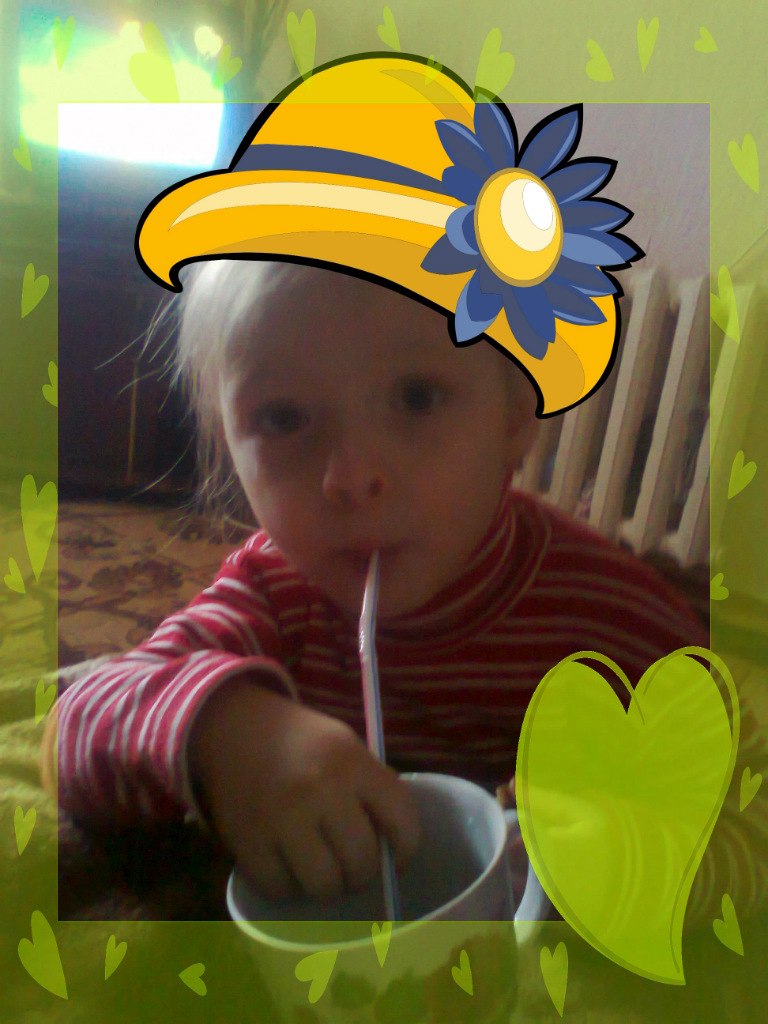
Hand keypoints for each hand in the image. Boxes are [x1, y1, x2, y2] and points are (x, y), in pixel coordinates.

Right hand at [188, 679, 420, 900]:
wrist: (236, 728)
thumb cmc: (303, 743)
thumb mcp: (348, 749)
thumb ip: (373, 793)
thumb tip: (394, 853)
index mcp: (353, 764)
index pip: (402, 823)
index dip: (406, 849)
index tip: (398, 857)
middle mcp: (319, 790)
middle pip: (362, 863)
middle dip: (364, 874)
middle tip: (353, 869)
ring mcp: (281, 819)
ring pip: (324, 886)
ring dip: (329, 887)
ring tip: (322, 870)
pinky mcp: (248, 843)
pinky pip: (282, 891)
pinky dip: (290, 889)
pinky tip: (290, 868)